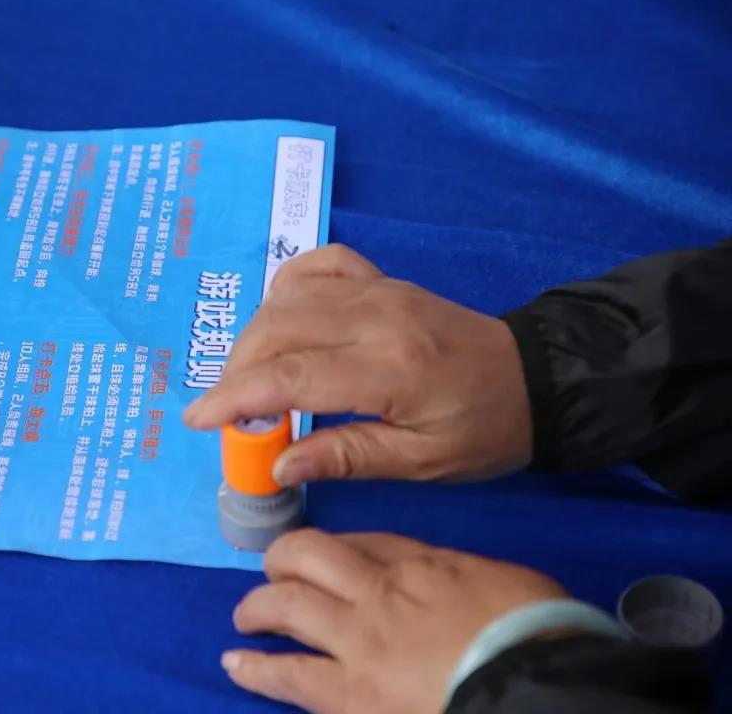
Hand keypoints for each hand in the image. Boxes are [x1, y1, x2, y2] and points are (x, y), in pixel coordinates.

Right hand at [184, 244, 531, 484]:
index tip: (197, 420)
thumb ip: (348, 457)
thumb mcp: (422, 462)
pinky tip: (282, 321)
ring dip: (253, 335)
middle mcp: (376, 316)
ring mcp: (378, 289)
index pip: (290, 375)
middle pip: (275, 328)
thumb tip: (276, 465)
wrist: (535, 378)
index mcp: (389, 368)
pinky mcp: (381, 278)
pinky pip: (316, 266)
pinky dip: (285, 289)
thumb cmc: (482, 430)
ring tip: (251, 379)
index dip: (234, 397)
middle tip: (228, 411)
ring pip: (286, 296)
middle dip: (235, 369)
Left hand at [223, 529, 566, 713]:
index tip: (327, 555)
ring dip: (259, 607)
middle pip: (310, 557)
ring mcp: (357, 642)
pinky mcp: (347, 695)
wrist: (533, 686)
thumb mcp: (503, 582)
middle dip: (284, 559)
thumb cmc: (536, 634)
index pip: (363, 542)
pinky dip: (256, 667)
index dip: (337, 547)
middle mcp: (377, 593)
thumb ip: (460, 576)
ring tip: (245, 615)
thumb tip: (447, 583)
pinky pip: (288, 676)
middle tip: (275, 571)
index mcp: (421, 565)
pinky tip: (234, 662)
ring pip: (286, 605)